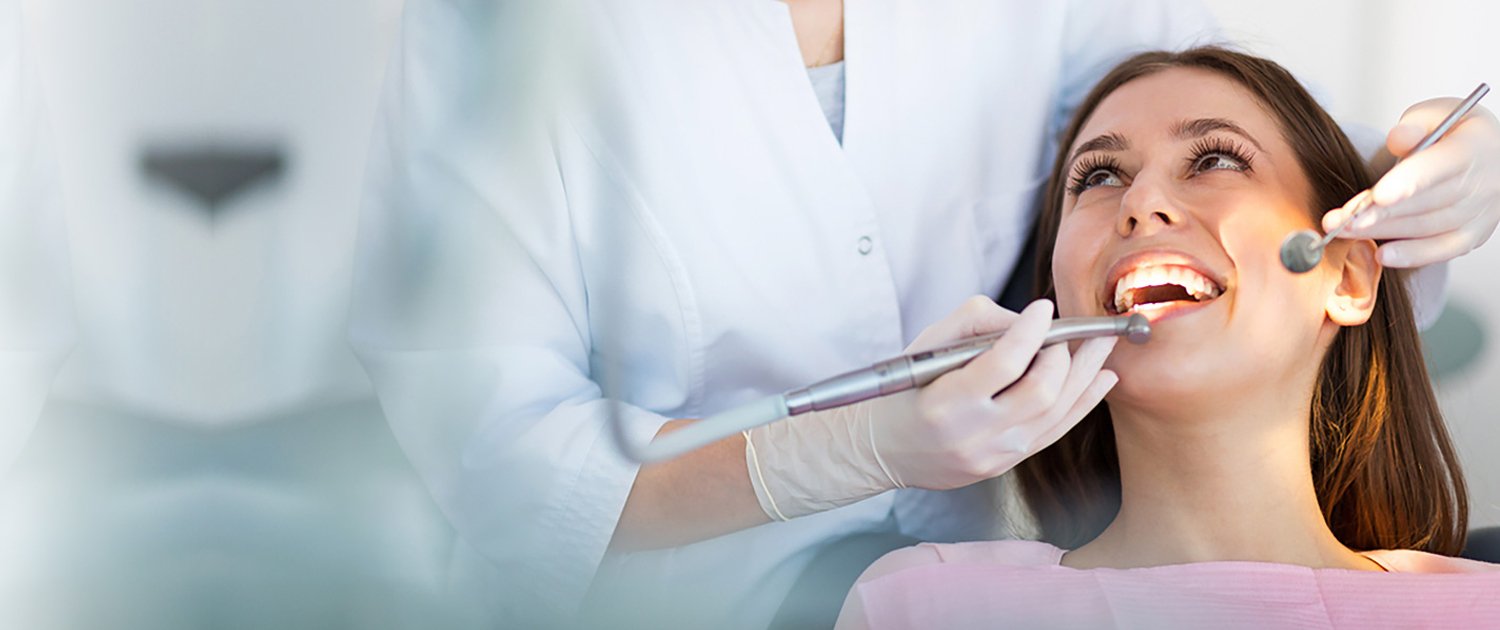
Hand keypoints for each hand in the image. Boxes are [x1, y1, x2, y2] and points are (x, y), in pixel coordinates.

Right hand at [869, 297, 1118, 489]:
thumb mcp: (927, 345)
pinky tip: (1101, 379)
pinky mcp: (1007, 464)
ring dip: (1085, 374)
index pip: (1003, 363)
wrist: (886, 448)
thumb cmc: (906, 390)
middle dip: (1065, 355)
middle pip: (1040, 391)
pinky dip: (1084, 401)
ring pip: (1057, 412)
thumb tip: (1027, 322)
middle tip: (1070, 332)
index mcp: (946, 403)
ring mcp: (994, 454)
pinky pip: (1056, 431)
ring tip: (1102, 345)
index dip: (1030, 332)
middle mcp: (974, 434)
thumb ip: (976, 322)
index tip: (1043, 308)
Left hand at [1323, 98, 1499, 267]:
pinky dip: (1412, 255)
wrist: (1489, 155)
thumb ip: (1413, 126)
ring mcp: (1480, 212)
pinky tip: (1382, 255)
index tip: (1377, 196)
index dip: (1407, 183)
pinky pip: (1442, 250)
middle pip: (1426, 203)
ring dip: (1383, 232)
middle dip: (1379, 213)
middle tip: (1341, 220)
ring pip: (1427, 227)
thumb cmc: (1455, 133)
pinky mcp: (1473, 234)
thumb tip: (1398, 139)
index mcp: (1472, 148)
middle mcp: (1482, 183)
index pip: (1439, 168)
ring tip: (1345, 231)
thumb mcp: (1436, 114)